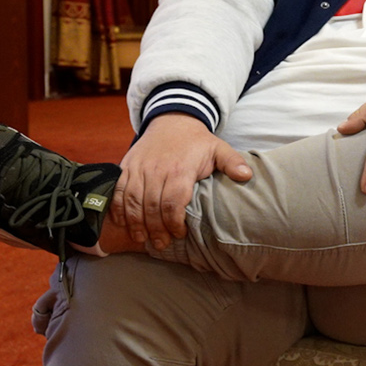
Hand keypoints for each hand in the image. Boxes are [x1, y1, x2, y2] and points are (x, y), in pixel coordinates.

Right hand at [113, 114, 251, 249]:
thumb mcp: (219, 148)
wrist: (172, 120)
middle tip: (160, 244)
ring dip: (135, 223)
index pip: (172, 202)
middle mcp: (156, 170)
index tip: (179, 234)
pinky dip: (118, 209)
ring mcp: (139, 168)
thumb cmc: (197, 141)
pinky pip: (117, 191)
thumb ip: (232, 162)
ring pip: (132, 201)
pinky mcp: (126, 167)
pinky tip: (124, 223)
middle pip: (151, 206)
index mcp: (180, 169)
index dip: (173, 222)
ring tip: (143, 239)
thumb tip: (247, 176)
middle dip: (155, 229)